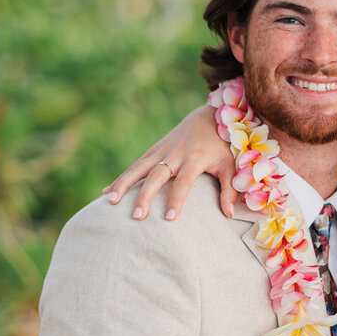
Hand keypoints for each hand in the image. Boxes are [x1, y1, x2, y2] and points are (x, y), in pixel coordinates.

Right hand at [105, 104, 236, 221]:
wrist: (207, 117)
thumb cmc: (221, 146)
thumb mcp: (230, 165)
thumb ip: (230, 190)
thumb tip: (229, 215)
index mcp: (194, 158)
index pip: (184, 182)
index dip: (177, 200)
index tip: (169, 218)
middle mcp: (174, 154)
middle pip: (156, 177)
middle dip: (145, 196)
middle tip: (137, 217)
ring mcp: (161, 151)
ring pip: (138, 168)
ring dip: (123, 185)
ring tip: (110, 202)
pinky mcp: (153, 151)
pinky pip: (134, 166)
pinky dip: (121, 178)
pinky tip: (106, 192)